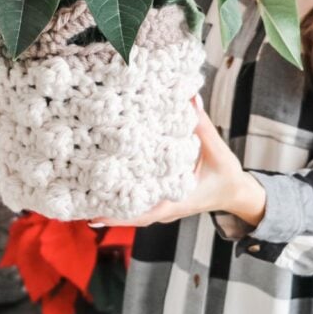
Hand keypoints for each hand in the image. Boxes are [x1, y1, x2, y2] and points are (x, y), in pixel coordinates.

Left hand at [91, 101, 265, 227]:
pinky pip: (136, 202)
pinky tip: (99, 189)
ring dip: (109, 204)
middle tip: (76, 203)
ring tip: (80, 196)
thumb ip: (201, 126)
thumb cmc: (226, 173)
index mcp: (176, 201)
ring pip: (130, 210)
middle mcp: (164, 209)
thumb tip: (189, 99)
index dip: (118, 215)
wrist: (236, 192)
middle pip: (128, 215)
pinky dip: (119, 197)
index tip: (94, 215)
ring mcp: (161, 207)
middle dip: (104, 210)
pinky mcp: (159, 200)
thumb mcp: (216, 150)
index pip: (143, 213)